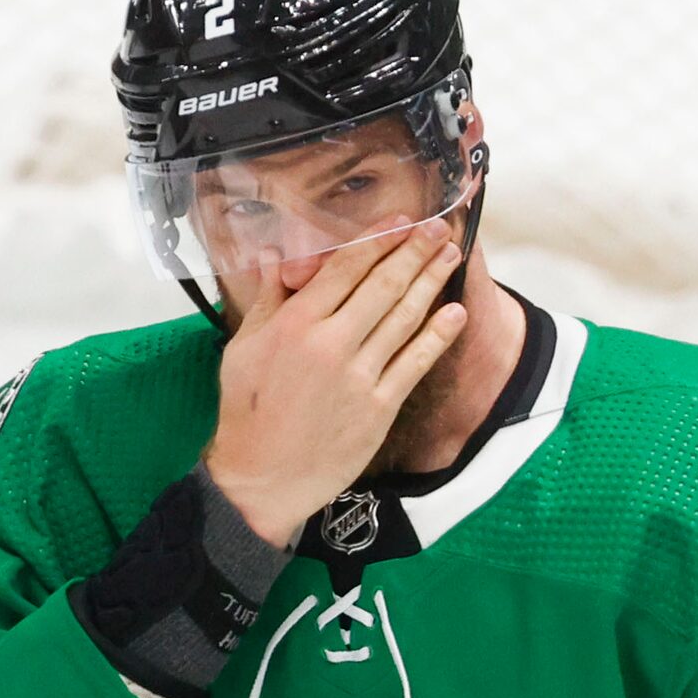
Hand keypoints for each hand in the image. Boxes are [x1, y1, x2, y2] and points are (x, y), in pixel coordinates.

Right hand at [201, 225, 466, 544]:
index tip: (401, 220)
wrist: (262, 478)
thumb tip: (270, 255)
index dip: (378, 240)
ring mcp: (358, 376)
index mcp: (295, 323)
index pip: (345, 268)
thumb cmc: (247, 412)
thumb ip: (266, 298)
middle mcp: (331, 343)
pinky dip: (438, 336)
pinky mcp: (379, 407)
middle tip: (439, 228)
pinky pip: (415, 362)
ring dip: (432, 282)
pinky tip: (454, 313)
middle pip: (383, 285)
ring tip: (451, 257)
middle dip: (415, 251)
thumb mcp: (243, 348)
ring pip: (404, 318)